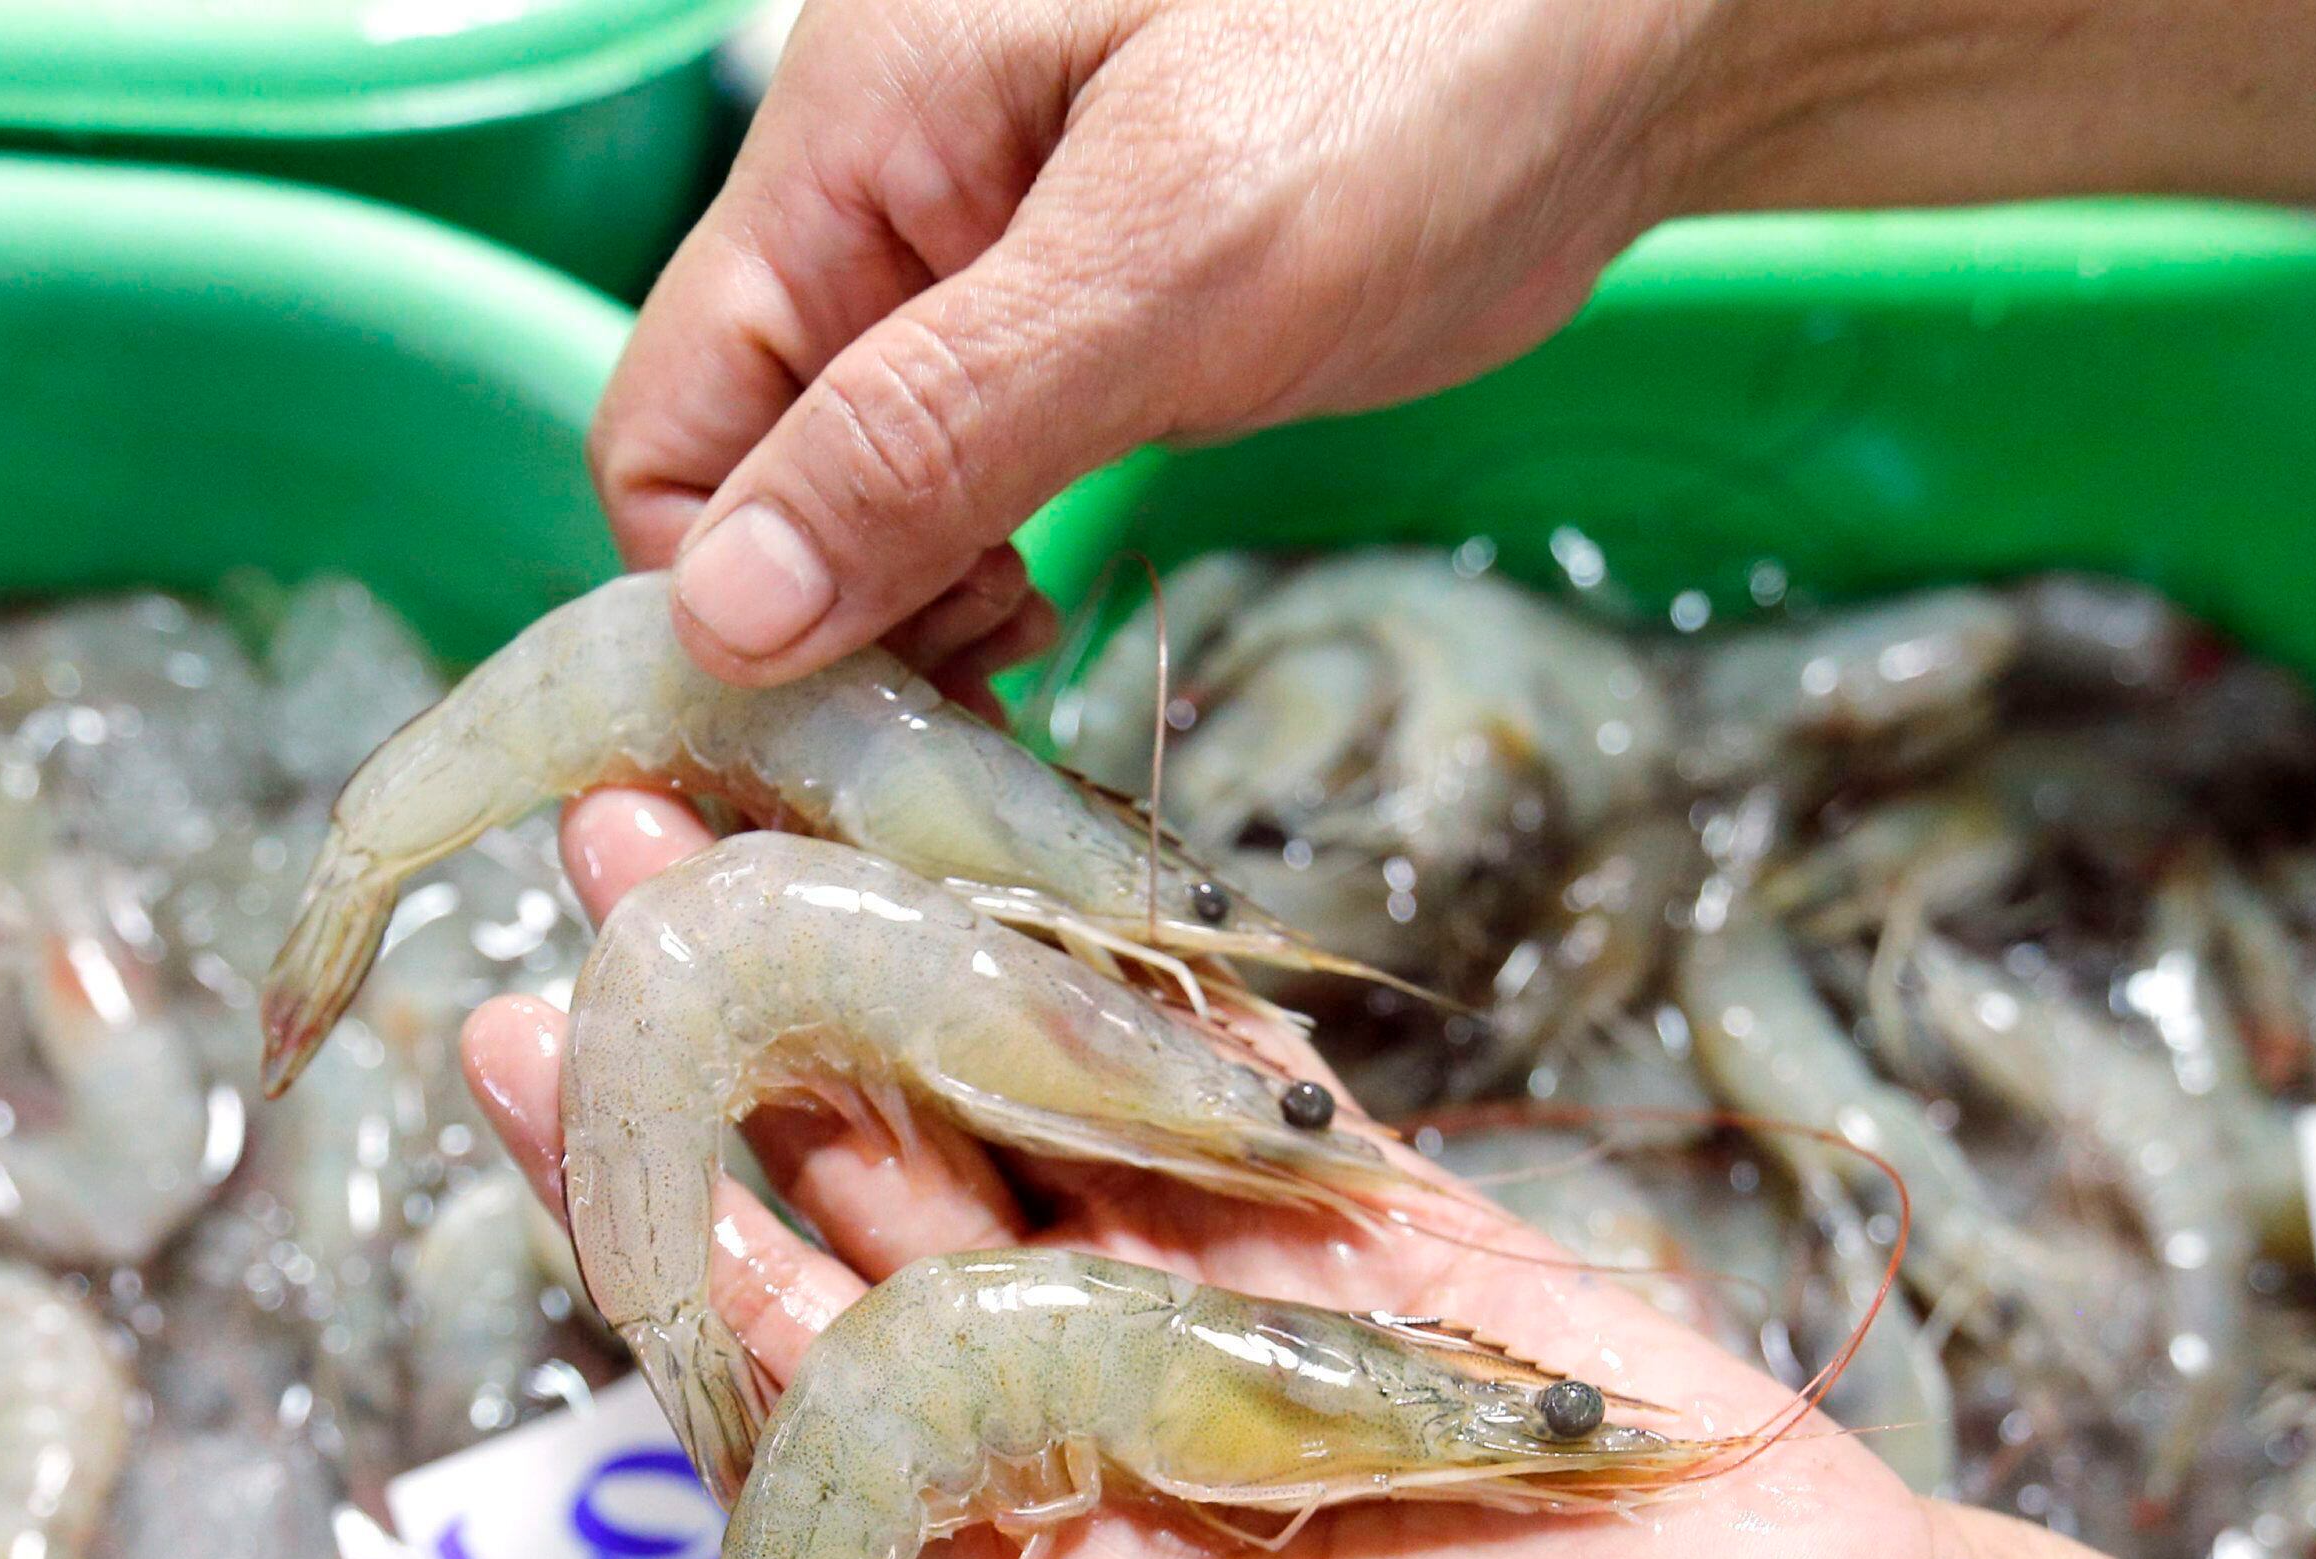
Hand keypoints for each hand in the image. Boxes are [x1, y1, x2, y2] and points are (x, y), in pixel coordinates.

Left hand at [484, 791, 1962, 1558]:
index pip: (791, 1387)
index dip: (661, 1237)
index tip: (523, 1069)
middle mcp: (1102, 1433)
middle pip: (877, 1206)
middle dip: (742, 1040)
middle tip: (600, 853)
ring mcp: (1252, 1319)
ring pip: (1039, 1106)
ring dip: (904, 952)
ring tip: (760, 790)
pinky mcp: (1408, 1240)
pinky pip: (1245, 1092)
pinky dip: (1144, 976)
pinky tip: (1020, 842)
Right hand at [601, 0, 1725, 687]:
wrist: (1648, 10)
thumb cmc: (1438, 57)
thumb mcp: (1176, 259)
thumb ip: (934, 430)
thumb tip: (721, 617)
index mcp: (852, 134)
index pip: (667, 424)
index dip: (724, 596)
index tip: (859, 715)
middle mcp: (880, 193)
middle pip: (739, 468)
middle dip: (817, 619)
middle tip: (958, 728)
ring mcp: (976, 258)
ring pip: (842, 487)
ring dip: (897, 614)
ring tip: (1012, 678)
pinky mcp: (1076, 316)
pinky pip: (949, 470)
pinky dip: (971, 571)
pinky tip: (1042, 628)